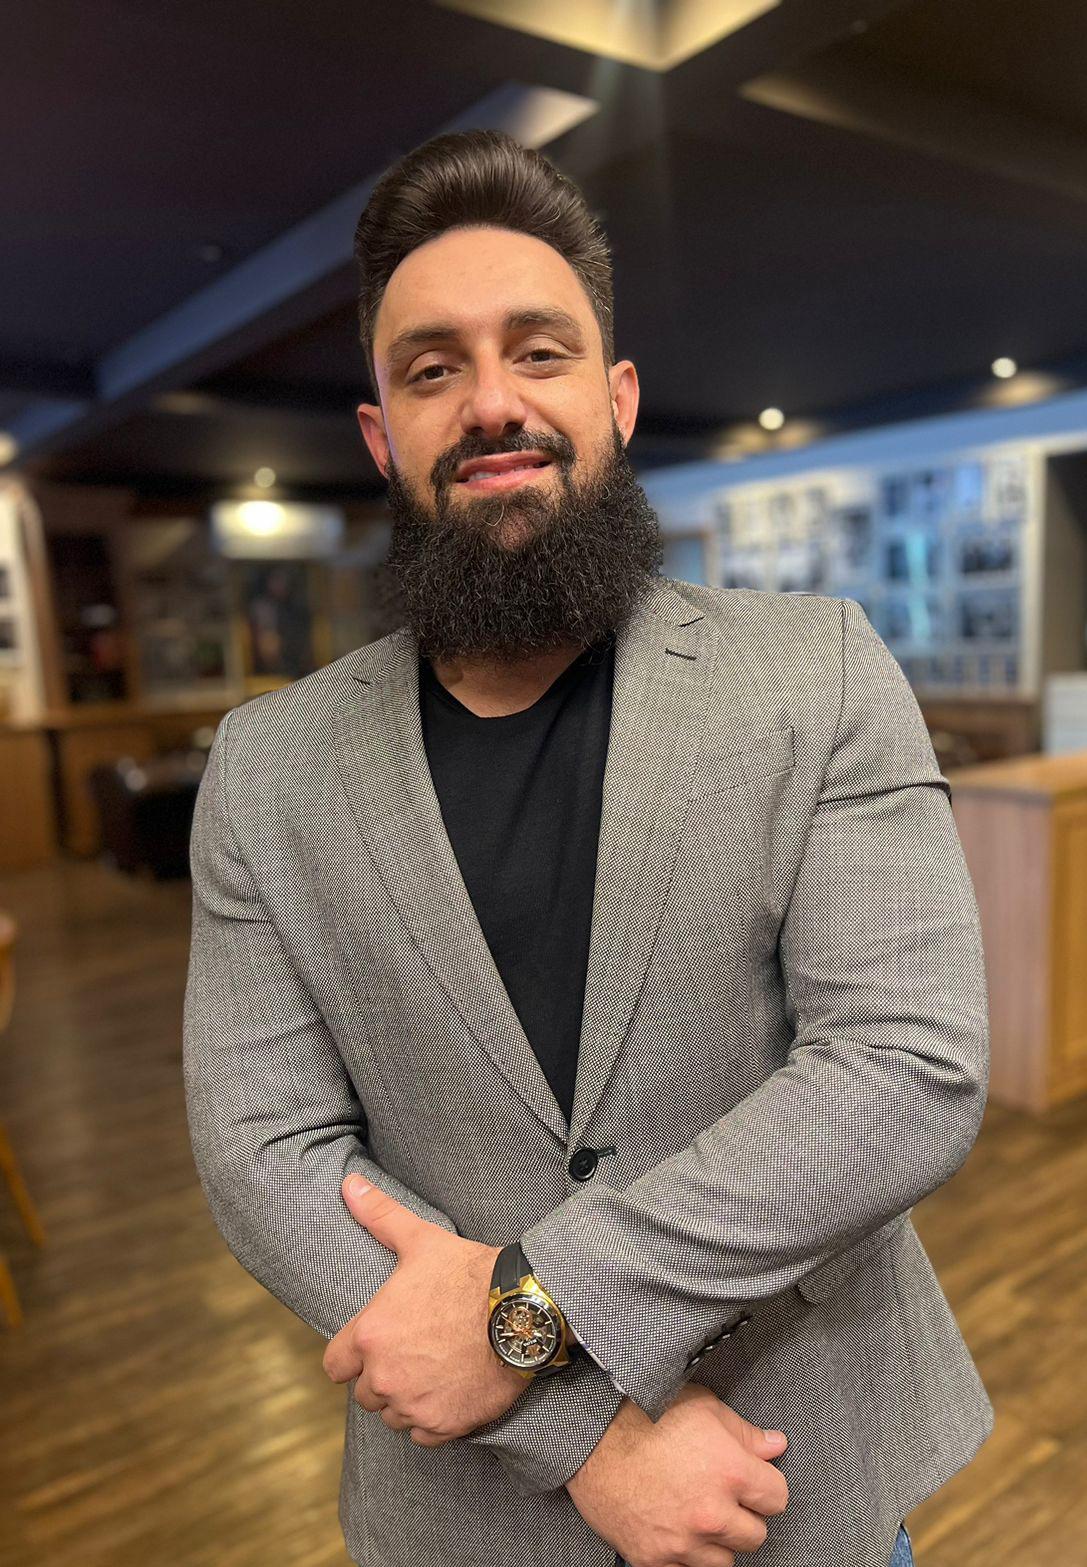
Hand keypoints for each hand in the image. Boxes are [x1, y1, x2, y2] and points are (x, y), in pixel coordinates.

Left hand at [322, 1177, 528, 1444]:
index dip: (353, 1355)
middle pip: (366, 1393)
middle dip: (383, 1376)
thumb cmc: (469, 1273)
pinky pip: (423, 1436)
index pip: (335, 1365)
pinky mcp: (444, 1427)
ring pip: (393, 1415)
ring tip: (433, 1370)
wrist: (524, 1310)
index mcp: (371, 1335)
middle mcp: (385, 1377)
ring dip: (406, 1399)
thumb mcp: (421, 1241)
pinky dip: (433, 1420)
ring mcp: (414, 1405)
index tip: (374, 1344)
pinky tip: (450, 1392)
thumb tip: (348, 1185)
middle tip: (414, 1351)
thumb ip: (379, 1216)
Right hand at [565, 1383, 788, 1566]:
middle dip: (743, 1515)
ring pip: (725, 1560)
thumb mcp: (703, 1407)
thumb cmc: (644, 1415)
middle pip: (755, 1535)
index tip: (751, 1480)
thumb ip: (745, 1433)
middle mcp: (712, 1513)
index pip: (777, 1498)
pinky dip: (686, 1556)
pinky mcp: (655, 1560)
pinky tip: (676, 1529)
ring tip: (697, 1512)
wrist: (590, 1436)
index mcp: (730, 1472)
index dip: (764, 1486)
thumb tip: (776, 1446)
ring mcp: (683, 1542)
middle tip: (721, 1496)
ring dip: (717, 1540)